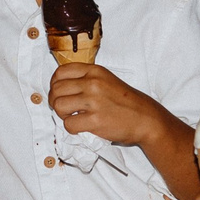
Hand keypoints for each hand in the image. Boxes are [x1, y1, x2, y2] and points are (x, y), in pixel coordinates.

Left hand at [46, 63, 161, 146]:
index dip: (54, 84)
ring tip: (73, 117)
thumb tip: (59, 87)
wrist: (145, 119)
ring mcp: (94, 101)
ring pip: (59, 106)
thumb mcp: (106, 80)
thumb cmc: (125, 101)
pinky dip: (72, 128)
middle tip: (65, 109)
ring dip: (62, 115)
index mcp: (94, 71)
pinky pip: (69, 124)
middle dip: (56, 101)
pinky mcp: (95, 120)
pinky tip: (82, 126)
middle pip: (56, 89)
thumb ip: (86, 79)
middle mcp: (93, 83)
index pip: (61, 72)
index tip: (58, 93)